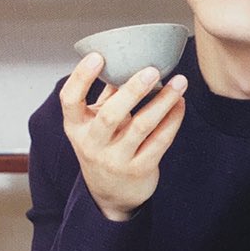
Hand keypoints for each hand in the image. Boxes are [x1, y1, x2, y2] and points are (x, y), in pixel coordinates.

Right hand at [60, 52, 186, 220]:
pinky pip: (160, 140)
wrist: (110, 195)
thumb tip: (123, 57)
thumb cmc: (103, 148)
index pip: (70, 100)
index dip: (81, 77)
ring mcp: (116, 159)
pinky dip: (173, 119)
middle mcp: (92, 144)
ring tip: (179, 83)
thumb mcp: (94, 124)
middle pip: (111, 115)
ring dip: (163, 101)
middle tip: (153, 70)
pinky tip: (180, 104)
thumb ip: (107, 94)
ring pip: (142, 126)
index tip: (98, 55)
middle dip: (133, 90)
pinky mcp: (140, 169)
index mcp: (77, 127)